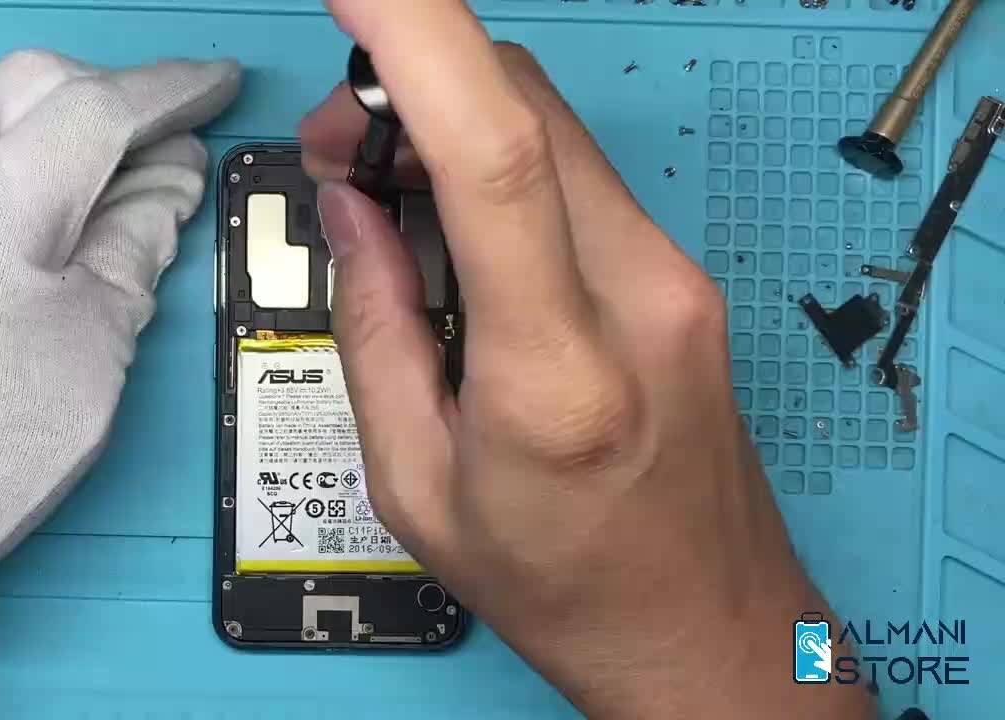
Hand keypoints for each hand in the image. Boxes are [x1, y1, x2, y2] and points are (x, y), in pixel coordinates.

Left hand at [0, 50, 239, 624]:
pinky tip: (31, 204)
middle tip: (167, 137)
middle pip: (31, 83)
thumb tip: (170, 181)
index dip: (172, 92)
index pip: (97, 107)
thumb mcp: (92, 351)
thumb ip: (136, 243)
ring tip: (105, 177)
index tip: (215, 87)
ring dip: (50, 120)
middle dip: (110, 95)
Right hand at [306, 2, 869, 716]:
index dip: (417, 39)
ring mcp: (677, 278)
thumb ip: (375, 331)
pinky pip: (576, 177)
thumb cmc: (560, 583)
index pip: (492, 154)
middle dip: (409, 86)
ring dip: (452, 127)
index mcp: (555, 369)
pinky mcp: (682, 275)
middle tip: (334, 149)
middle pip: (522, 108)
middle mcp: (638, 297)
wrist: (703, 629)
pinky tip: (458, 231)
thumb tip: (355, 207)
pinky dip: (502, 169)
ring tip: (384, 196)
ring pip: (550, 130)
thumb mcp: (417, 485)